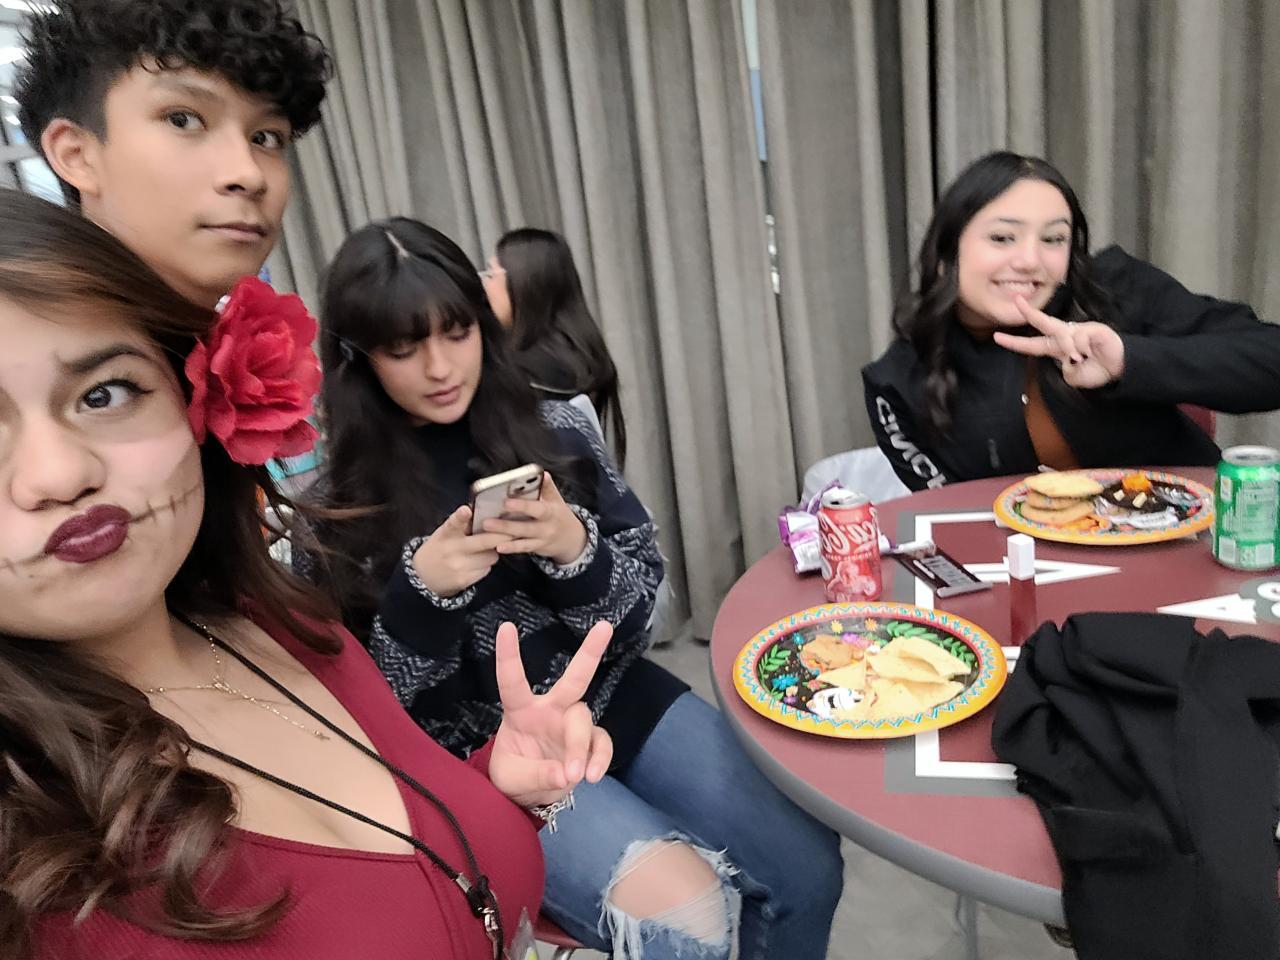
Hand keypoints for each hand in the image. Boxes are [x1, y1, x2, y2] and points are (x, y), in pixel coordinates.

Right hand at [411, 506, 511, 596]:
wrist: (424, 577)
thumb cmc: (440, 549)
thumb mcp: (445, 533)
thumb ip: (461, 524)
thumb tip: (486, 511)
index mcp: (446, 534)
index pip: (452, 523)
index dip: (460, 517)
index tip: (466, 510)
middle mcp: (451, 549)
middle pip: (483, 542)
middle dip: (501, 535)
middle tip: (513, 530)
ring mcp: (458, 566)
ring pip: (491, 556)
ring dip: (493, 551)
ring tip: (484, 550)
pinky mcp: (465, 580)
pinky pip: (487, 569)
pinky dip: (486, 564)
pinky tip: (477, 563)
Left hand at [482, 474, 587, 565]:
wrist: (572, 538)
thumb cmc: (559, 515)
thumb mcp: (557, 500)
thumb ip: (548, 487)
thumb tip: (542, 473)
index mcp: (551, 512)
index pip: (537, 509)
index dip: (522, 506)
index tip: (506, 502)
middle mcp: (546, 528)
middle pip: (526, 527)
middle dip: (506, 525)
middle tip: (487, 522)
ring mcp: (541, 540)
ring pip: (522, 540)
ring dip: (504, 537)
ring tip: (488, 534)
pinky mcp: (536, 549)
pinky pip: (522, 549)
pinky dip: (510, 548)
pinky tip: (497, 546)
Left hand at [487, 620, 613, 807]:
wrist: (531, 796)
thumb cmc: (513, 775)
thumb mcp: (511, 779)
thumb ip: (536, 775)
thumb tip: (565, 774)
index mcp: (521, 711)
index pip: (512, 681)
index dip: (508, 656)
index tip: (505, 627)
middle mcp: (550, 710)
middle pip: (573, 680)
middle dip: (589, 652)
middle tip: (605, 627)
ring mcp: (571, 725)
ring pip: (583, 722)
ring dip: (579, 748)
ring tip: (573, 775)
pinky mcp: (590, 742)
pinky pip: (602, 744)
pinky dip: (600, 760)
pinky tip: (591, 776)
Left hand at [992, 295, 1125, 388]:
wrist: (1120, 368)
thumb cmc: (1096, 370)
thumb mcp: (1074, 377)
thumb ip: (1066, 371)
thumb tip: (1067, 359)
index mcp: (1057, 348)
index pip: (1032, 344)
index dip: (1015, 342)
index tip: (997, 337)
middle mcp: (1066, 335)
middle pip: (1044, 322)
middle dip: (1029, 312)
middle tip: (1016, 301)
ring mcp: (1080, 330)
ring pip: (1065, 338)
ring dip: (1073, 353)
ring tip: (1084, 359)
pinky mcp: (1094, 329)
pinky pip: (1081, 340)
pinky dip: (1085, 350)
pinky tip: (1093, 352)